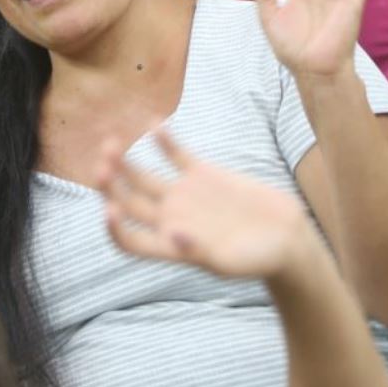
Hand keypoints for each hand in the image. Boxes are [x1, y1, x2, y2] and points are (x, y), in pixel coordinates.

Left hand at [100, 127, 312, 281]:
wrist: (287, 238)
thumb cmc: (259, 260)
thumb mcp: (229, 263)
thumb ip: (199, 252)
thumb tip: (174, 235)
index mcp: (171, 246)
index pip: (130, 240)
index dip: (114, 228)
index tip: (108, 210)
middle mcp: (170, 218)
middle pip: (128, 201)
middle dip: (110, 186)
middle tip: (100, 166)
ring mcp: (184, 195)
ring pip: (143, 176)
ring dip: (124, 162)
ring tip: (110, 144)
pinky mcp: (202, 174)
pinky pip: (176, 154)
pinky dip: (164, 140)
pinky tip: (153, 123)